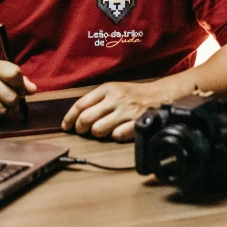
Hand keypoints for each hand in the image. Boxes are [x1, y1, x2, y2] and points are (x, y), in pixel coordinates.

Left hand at [61, 75, 196, 141]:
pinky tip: (117, 132)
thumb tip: (76, 115)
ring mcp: (126, 112)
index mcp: (107, 89)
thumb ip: (96, 99)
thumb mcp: (113, 89)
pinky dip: (114, 137)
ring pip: (98, 130)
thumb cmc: (133, 94)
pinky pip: (116, 136)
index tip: (66, 126)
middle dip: (80, 129)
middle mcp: (115, 99)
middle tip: (81, 132)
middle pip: (86, 118)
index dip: (70, 118)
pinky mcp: (136, 123)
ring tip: (100, 132)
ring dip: (96, 134)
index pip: (80, 104)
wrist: (160, 95)